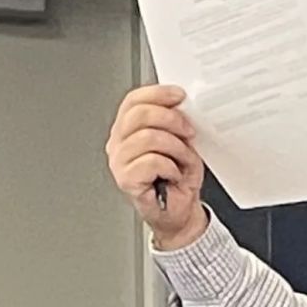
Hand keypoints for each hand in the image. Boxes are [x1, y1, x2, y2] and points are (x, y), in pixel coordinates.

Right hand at [105, 84, 206, 247]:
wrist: (180, 213)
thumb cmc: (178, 180)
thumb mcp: (181, 142)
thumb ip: (174, 122)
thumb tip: (180, 105)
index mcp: (127, 129)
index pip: (134, 100)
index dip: (157, 94)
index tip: (179, 96)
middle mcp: (118, 143)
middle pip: (139, 114)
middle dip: (171, 119)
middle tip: (188, 132)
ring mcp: (119, 161)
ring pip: (148, 137)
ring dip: (175, 147)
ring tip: (183, 160)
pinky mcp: (125, 179)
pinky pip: (151, 161)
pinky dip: (171, 167)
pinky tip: (174, 174)